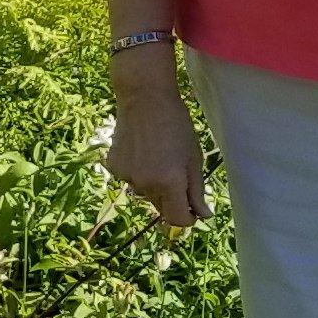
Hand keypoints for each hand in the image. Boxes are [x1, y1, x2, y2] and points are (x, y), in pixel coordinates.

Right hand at [104, 65, 208, 229]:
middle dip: (172, 198)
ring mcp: (126, 176)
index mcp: (169, 183)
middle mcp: (145, 185)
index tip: (193, 209)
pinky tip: (141, 150)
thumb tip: (203, 215)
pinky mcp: (114, 167)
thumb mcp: (194, 158)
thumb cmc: (176, 125)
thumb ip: (197, 190)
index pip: (178, 219)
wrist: (144, 98)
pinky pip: (130, 179)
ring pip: (145, 192)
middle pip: (161, 207)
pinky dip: (137, 172)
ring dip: (153, 184)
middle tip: (176, 171)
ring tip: (157, 155)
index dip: (188, 218)